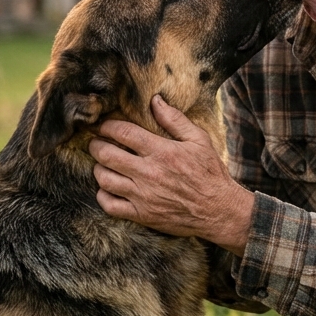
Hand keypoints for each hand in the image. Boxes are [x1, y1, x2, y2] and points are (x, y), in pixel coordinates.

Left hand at [89, 95, 252, 254]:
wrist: (219, 210)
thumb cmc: (210, 173)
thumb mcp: (199, 140)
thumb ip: (175, 120)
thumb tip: (155, 100)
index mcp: (162, 151)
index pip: (123, 133)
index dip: (108, 126)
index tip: (104, 126)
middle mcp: (149, 173)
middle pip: (107, 155)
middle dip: (96, 145)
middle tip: (96, 143)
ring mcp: (143, 196)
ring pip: (105, 180)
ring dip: (98, 169)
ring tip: (102, 164)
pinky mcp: (142, 214)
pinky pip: (110, 205)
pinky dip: (103, 196)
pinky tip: (108, 189)